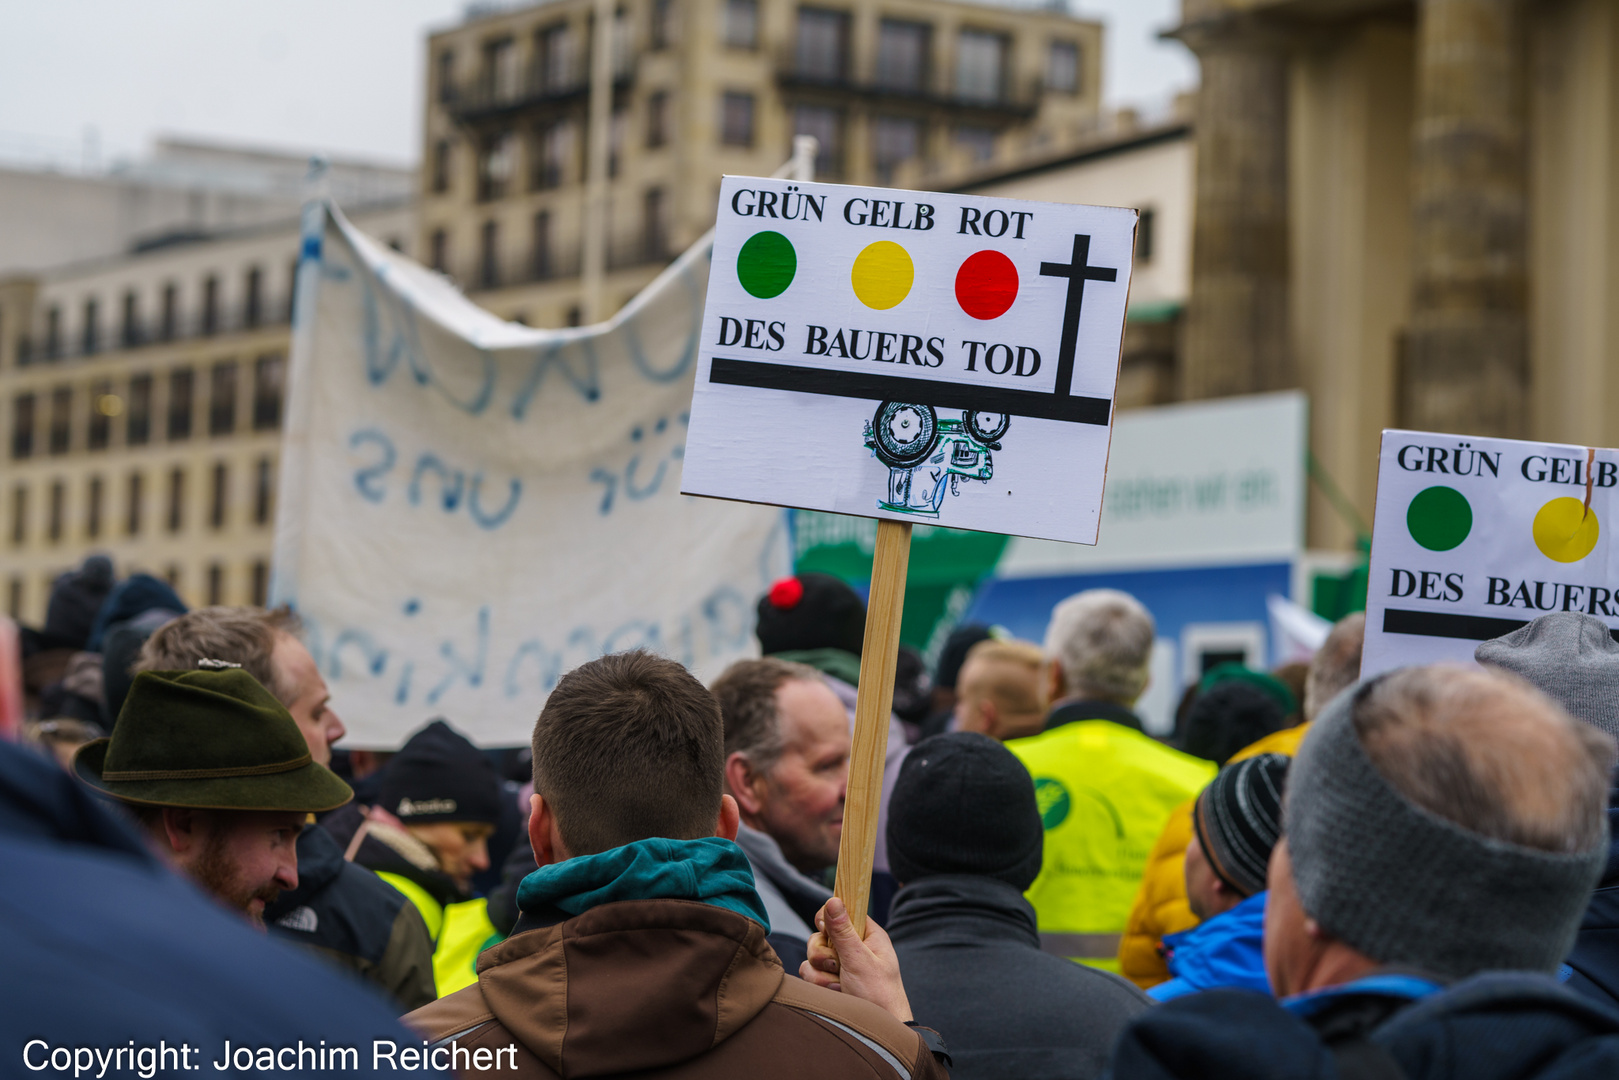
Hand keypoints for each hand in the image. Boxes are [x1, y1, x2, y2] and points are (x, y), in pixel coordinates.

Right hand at [798, 896, 912, 1022]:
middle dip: (823, 953)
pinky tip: (837, 994)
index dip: (830, 918)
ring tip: (840, 986)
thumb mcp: (860, 960)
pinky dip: (820, 985)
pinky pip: (810, 973)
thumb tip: (833, 899)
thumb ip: (842, 931)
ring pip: (812, 956)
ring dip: (822, 974)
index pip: (842, 911)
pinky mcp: (831, 981)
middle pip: (821, 935)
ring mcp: (841, 964)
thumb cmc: (879, 994)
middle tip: (837, 965)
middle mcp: (853, 947)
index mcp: (867, 935)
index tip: (826, 930)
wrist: (878, 1031)